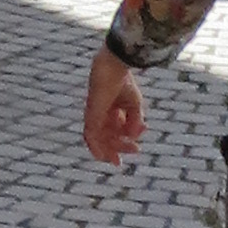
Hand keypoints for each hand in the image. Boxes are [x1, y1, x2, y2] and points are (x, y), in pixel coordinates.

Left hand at [81, 50, 146, 165]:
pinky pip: (90, 134)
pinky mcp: (91, 114)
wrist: (115, 67)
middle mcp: (100, 113)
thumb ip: (135, 122)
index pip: (115, 130)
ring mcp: (93, 114)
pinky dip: (95, 147)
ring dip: (109, 150)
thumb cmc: (124, 81)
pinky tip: (102, 157)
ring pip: (98, 139)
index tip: (137, 149)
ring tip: (117, 160)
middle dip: (118, 148)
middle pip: (106, 137)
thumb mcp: (134, 105)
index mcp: (110, 109)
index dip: (126, 141)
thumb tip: (134, 138)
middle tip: (129, 155)